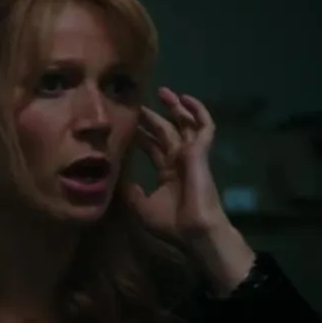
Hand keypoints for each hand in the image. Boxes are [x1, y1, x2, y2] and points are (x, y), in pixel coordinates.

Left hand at [123, 87, 228, 240]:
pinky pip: (204, 127)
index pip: (153, 147)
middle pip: (165, 132)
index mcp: (167, 173)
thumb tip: (117, 178)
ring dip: (175, 108)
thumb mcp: (141, 206)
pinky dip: (198, 112)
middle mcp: (179, 161)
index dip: (141, 135)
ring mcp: (191, 155)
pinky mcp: (200, 152)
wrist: (194, 231)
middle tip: (137, 104)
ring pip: (184, 124)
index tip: (126, 123)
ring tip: (162, 91)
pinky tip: (186, 99)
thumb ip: (130, 190)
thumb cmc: (170, 222)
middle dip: (152, 117)